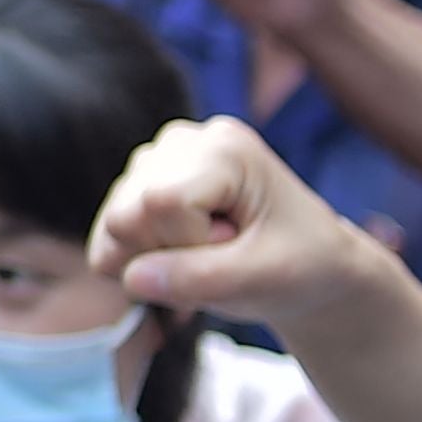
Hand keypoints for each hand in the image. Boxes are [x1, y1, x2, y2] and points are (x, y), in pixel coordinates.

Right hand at [88, 116, 391, 331]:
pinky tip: (183, 258)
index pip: (161, 203)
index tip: (235, 252)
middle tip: (223, 257)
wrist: (312, 263)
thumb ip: (199, 279)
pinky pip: (108, 235)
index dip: (187, 246)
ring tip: (208, 258)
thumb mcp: (263, 279)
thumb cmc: (301, 266)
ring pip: (113, 225)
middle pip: (127, 213)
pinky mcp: (141, 182)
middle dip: (168, 255)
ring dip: (155, 260)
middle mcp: (183, 141)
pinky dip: (140, 260)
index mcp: (225, 148)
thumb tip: (132, 278)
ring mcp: (157, 158)